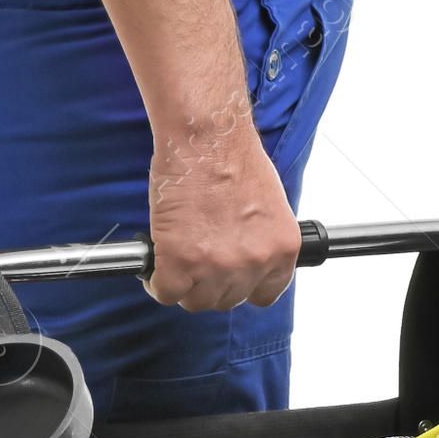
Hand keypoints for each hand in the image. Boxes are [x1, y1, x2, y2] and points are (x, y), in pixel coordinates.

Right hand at [144, 108, 300, 311]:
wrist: (207, 137)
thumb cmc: (233, 157)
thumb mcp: (268, 206)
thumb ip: (258, 240)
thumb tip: (241, 255)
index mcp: (282, 249)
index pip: (264, 294)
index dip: (241, 287)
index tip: (228, 278)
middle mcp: (255, 262)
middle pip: (226, 300)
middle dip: (209, 284)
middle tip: (195, 262)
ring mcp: (218, 266)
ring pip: (195, 300)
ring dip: (183, 285)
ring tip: (175, 262)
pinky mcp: (181, 263)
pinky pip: (166, 292)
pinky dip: (157, 283)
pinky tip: (156, 265)